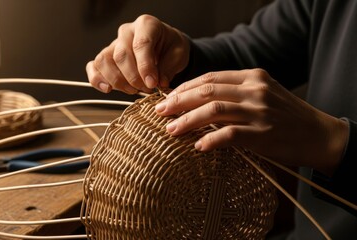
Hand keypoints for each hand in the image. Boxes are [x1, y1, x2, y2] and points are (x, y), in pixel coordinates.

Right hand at [86, 14, 189, 93]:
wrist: (165, 48)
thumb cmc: (171, 48)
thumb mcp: (178, 55)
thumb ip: (169, 67)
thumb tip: (158, 83)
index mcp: (146, 25)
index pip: (141, 44)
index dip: (145, 66)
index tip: (153, 83)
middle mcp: (126, 32)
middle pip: (121, 55)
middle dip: (133, 78)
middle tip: (147, 89)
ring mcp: (113, 44)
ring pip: (104, 61)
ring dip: (118, 81)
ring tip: (133, 90)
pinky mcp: (105, 57)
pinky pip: (94, 66)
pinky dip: (97, 79)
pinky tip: (108, 89)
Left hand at [155, 69, 348, 175]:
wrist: (318, 134)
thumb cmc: (284, 115)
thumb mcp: (262, 93)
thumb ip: (234, 92)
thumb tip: (197, 101)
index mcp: (252, 76)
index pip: (210, 78)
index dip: (185, 87)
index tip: (168, 98)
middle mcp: (254, 90)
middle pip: (207, 91)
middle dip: (179, 102)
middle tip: (160, 112)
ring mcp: (259, 111)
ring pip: (214, 111)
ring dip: (188, 121)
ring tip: (171, 130)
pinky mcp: (263, 134)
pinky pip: (230, 135)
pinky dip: (211, 140)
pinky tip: (198, 147)